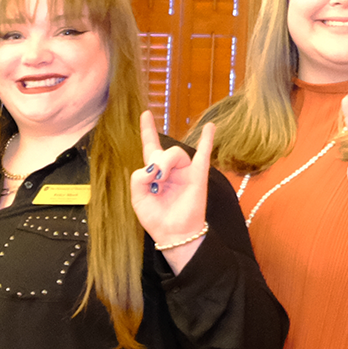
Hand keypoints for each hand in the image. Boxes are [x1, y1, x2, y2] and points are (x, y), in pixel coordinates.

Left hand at [131, 112, 215, 245]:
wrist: (173, 234)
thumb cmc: (156, 218)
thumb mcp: (138, 199)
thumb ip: (137, 179)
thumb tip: (151, 168)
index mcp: (154, 173)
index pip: (150, 146)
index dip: (147, 130)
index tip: (145, 114)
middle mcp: (170, 169)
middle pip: (162, 152)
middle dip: (155, 163)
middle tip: (155, 180)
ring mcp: (185, 171)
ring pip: (176, 153)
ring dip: (165, 163)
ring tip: (162, 179)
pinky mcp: (198, 176)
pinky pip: (204, 155)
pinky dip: (207, 140)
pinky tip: (210, 127)